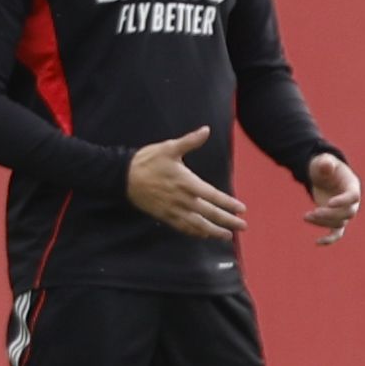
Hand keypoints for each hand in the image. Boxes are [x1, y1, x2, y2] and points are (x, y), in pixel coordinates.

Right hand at [127, 127, 245, 239]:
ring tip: (227, 236)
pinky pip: (182, 227)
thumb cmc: (147, 160)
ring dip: (213, 231)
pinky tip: (203, 235)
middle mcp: (182, 199)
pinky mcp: (163, 215)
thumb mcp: (169, 147)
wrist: (121, 176)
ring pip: (197, 225)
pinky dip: (194, 233)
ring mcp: (172, 210)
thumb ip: (190, 141)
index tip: (241, 209)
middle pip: (209, 213)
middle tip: (242, 226)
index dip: (228, 203)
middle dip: (227, 221)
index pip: (213, 196)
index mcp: (187, 182)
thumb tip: (206, 130)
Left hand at [302, 153, 360, 244]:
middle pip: (347, 213)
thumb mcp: (323, 162)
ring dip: (323, 222)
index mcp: (352, 186)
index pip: (353, 196)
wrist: (323, 176)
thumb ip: (325, 163)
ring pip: (339, 223)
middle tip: (312, 212)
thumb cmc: (324, 167)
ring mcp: (344, 211)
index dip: (343, 201)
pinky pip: (337, 233)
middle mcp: (352, 201)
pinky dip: (329, 239)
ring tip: (306, 216)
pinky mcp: (335, 219)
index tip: (329, 203)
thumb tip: (326, 165)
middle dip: (329, 215)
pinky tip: (317, 242)